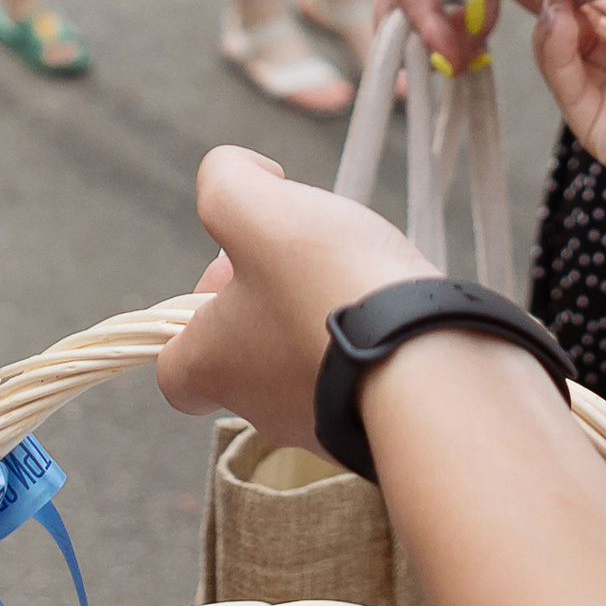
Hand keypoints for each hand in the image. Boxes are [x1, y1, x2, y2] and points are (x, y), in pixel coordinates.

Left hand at [156, 145, 439, 451]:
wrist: (432, 366)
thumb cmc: (330, 290)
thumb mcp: (255, 208)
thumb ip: (224, 180)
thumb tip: (241, 173)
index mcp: (214, 368)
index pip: (173, 368)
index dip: (190, 316)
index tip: (234, 268)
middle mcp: (262, 411)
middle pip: (247, 356)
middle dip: (272, 301)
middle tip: (307, 259)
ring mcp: (323, 428)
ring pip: (308, 368)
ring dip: (325, 320)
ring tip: (361, 278)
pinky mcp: (379, 432)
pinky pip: (363, 381)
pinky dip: (373, 344)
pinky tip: (398, 310)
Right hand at [320, 0, 507, 57]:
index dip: (412, 0)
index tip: (434, 34)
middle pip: (396, 2)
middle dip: (418, 39)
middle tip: (450, 68)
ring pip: (420, 15)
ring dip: (443, 41)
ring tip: (472, 58)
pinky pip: (449, 7)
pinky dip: (465, 26)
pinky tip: (487, 26)